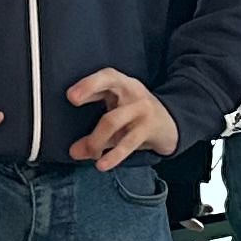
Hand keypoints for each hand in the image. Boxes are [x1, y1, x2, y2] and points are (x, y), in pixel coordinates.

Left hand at [63, 72, 177, 170]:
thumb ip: (95, 133)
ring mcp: (142, 108)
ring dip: (95, 139)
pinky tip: (102, 165)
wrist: (171, 126)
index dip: (87, 82)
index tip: (70, 95)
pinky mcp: (148, 128)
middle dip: (89, 88)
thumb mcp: (116, 118)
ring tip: (87, 153)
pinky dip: (113, 155)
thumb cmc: (135, 119)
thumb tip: (74, 152)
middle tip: (72, 99)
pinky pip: (128, 142)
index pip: (105, 76)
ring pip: (113, 119)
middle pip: (110, 82)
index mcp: (121, 84)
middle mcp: (131, 91)